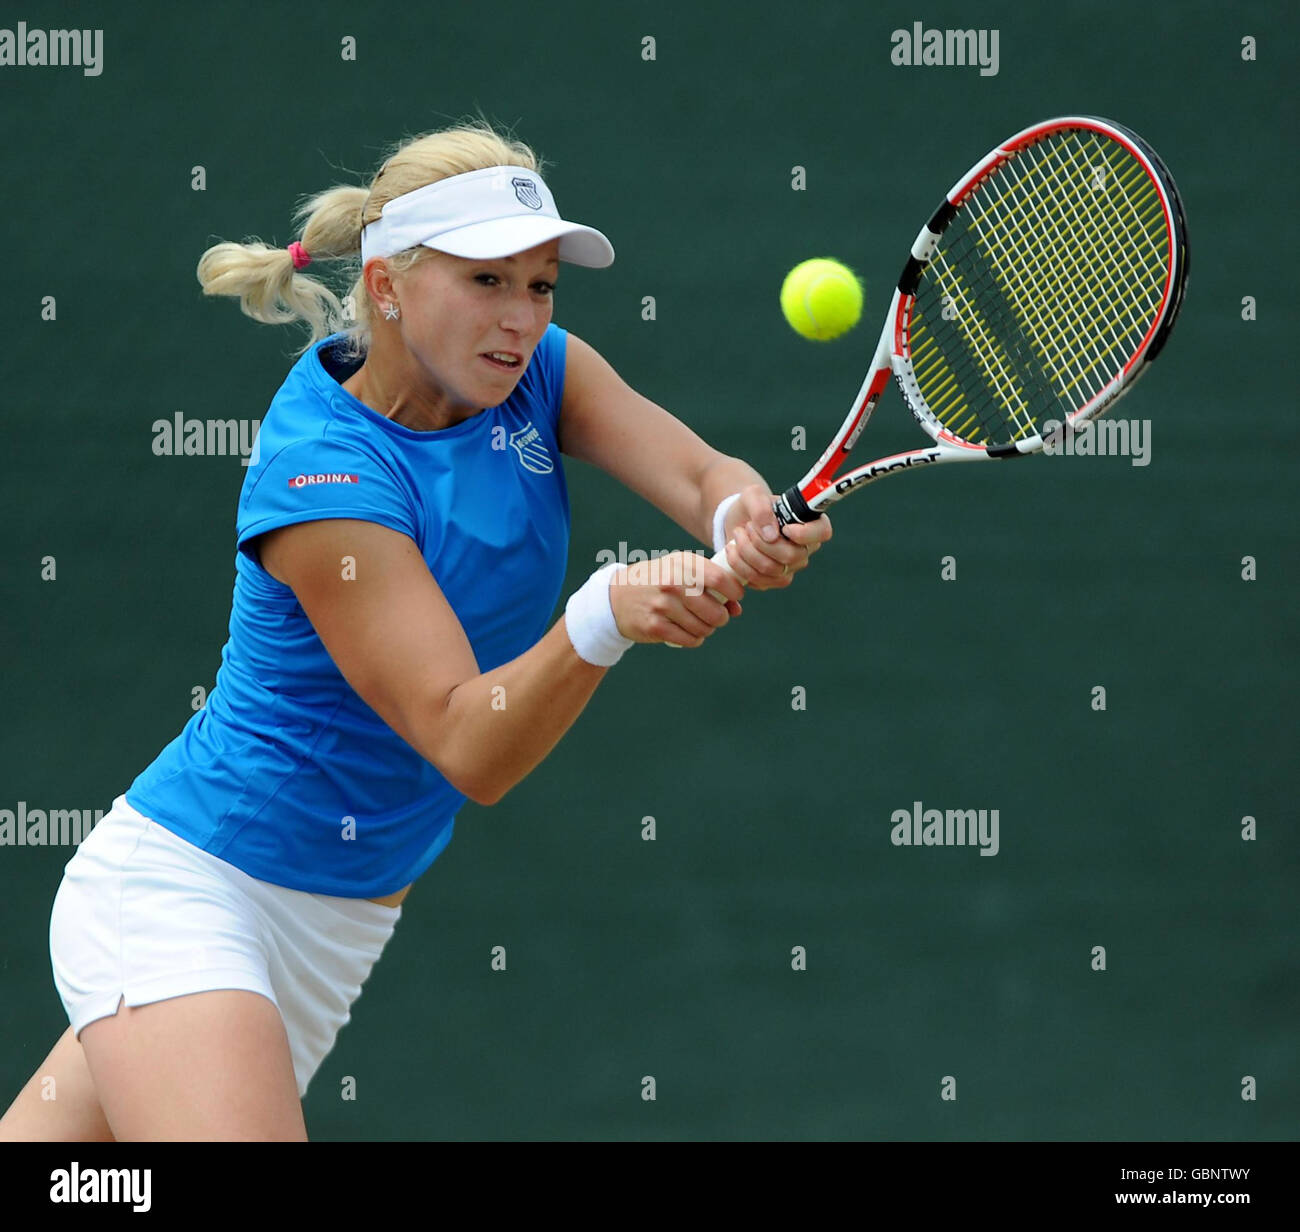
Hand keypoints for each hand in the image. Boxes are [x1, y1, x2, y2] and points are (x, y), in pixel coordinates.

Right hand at [608, 551, 745, 647]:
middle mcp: (673, 582)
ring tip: (698, 623)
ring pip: (704, 629)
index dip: (734, 591)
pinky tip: (687, 632)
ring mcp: (663, 605)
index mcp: (682, 564)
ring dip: (706, 629)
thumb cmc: (658, 581)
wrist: (616, 597)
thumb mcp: (680, 570)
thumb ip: (710, 584)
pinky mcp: (655, 626)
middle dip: (721, 617)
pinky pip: (690, 640)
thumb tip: (737, 609)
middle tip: (715, 616)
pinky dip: (693, 639)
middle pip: (716, 612)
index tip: (735, 596)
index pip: (721, 579)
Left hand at [722, 484, 832, 589]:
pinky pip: (757, 579)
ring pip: (770, 569)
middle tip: (747, 526)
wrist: (737, 523)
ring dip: (746, 551)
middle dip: (760, 541)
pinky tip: (733, 549)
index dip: (805, 533)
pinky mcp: (772, 580)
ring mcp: (789, 568)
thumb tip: (771, 535)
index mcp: (810, 524)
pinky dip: (739, 564)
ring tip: (738, 534)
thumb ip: (761, 508)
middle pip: (790, 556)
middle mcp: (804, 549)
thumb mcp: (752, 496)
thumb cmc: (752, 506)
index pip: (822, 532)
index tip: (784, 528)